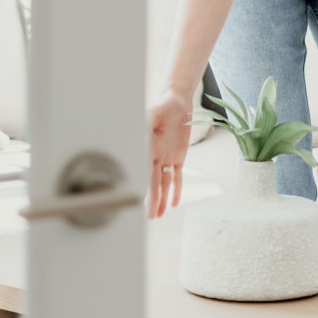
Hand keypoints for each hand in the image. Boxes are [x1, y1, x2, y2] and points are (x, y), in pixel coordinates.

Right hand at [147, 88, 193, 218]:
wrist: (177, 101)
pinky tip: (174, 203)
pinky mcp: (177, 157)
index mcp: (147, 146)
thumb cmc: (164, 105)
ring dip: (161, 199)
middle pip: (152, 181)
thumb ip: (148, 121)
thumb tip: (142, 128)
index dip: (142, 184)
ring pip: (163, 182)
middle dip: (152, 199)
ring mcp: (166, 157)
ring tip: (157, 215)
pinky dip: (176, 189)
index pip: (144, 169)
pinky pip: (176, 176)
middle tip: (149, 216)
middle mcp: (155, 155)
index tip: (139, 199)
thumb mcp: (155, 111)